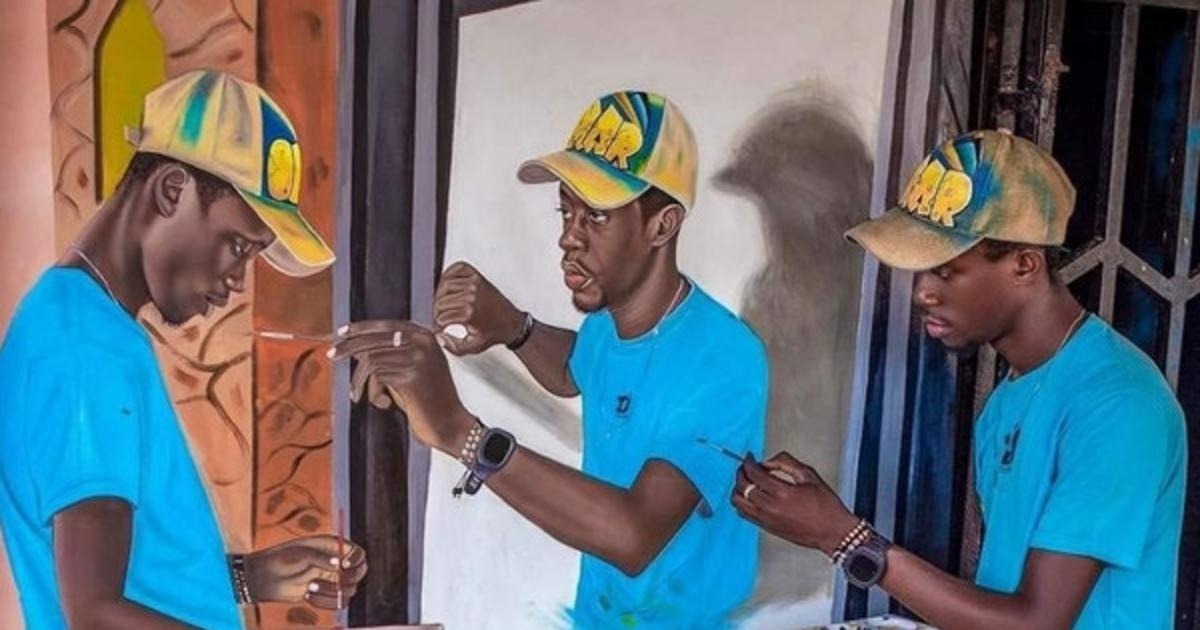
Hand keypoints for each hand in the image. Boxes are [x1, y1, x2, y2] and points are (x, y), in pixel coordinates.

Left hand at [243, 534, 366, 608]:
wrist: (264, 578)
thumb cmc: (282, 559)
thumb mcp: (301, 554)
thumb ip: (322, 558)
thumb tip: (340, 564)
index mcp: (335, 548)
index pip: (358, 553)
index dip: (356, 559)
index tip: (344, 565)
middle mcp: (338, 564)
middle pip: (360, 572)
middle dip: (349, 578)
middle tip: (336, 581)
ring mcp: (333, 581)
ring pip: (349, 591)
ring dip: (331, 592)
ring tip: (310, 587)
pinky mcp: (326, 596)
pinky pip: (337, 604)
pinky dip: (324, 602)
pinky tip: (307, 596)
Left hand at [329, 320, 475, 453]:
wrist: (451, 424)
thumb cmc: (430, 401)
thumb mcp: (412, 370)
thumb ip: (391, 355)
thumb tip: (356, 346)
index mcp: (425, 337)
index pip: (386, 324)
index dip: (361, 328)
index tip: (342, 332)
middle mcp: (423, 342)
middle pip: (374, 339)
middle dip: (348, 347)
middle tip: (331, 354)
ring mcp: (418, 358)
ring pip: (372, 360)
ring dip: (360, 381)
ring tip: (358, 395)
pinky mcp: (411, 376)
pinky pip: (377, 377)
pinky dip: (372, 391)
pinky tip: (381, 402)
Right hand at [434, 261, 524, 355]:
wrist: (511, 323)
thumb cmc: (493, 333)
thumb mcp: (473, 347)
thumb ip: (453, 346)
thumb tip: (438, 337)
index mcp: (468, 313)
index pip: (439, 316)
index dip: (438, 324)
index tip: (440, 327)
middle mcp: (471, 296)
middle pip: (439, 301)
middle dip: (438, 311)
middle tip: (442, 317)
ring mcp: (474, 283)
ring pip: (444, 285)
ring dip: (441, 295)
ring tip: (445, 304)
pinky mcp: (477, 276)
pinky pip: (456, 269)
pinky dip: (449, 274)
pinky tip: (449, 286)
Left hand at [731, 452, 858, 555]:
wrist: (833, 532)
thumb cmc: (826, 506)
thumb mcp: (809, 476)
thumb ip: (786, 462)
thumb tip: (768, 461)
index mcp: (783, 493)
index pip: (754, 474)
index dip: (748, 462)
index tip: (749, 457)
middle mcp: (771, 508)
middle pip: (742, 487)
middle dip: (741, 473)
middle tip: (745, 467)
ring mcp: (767, 520)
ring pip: (738, 503)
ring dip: (737, 489)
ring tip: (745, 481)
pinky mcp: (767, 528)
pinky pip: (745, 514)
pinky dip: (742, 502)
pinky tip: (749, 496)